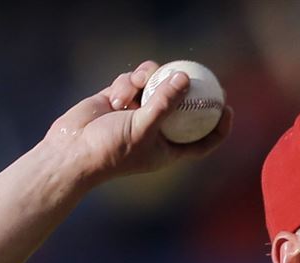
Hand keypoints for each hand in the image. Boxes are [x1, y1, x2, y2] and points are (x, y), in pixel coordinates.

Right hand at [40, 59, 232, 187]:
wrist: (72, 151)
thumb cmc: (111, 150)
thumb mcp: (144, 127)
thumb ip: (165, 103)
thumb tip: (184, 78)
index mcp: (169, 149)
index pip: (202, 140)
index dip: (218, 126)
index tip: (227, 107)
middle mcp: (157, 130)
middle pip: (182, 107)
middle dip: (191, 90)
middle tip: (201, 74)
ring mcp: (138, 113)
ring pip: (156, 86)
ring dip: (148, 81)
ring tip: (138, 86)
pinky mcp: (120, 99)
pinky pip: (134, 82)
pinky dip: (128, 84)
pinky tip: (117, 95)